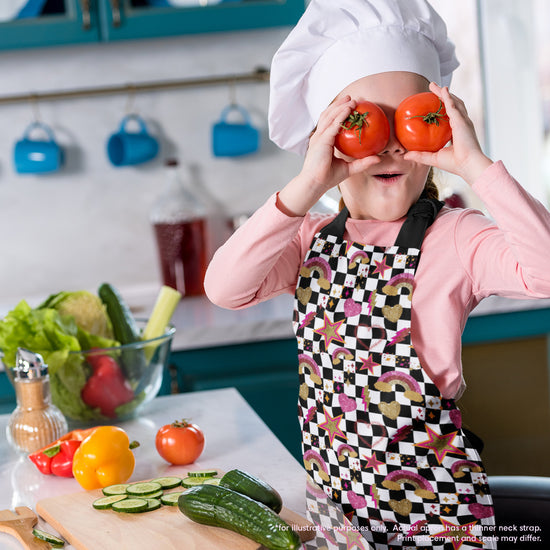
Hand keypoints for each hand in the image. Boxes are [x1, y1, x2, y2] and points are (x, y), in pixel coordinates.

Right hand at [278, 96, 380, 215]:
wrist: (315, 184)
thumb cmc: (328, 178)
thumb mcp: (349, 168)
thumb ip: (362, 163)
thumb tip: (378, 158)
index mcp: (322, 142)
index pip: (330, 123)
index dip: (339, 113)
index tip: (351, 107)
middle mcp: (319, 137)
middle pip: (328, 115)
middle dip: (339, 105)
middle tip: (352, 98)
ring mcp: (319, 137)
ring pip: (329, 116)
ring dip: (340, 106)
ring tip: (351, 100)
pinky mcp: (321, 140)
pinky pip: (333, 124)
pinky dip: (341, 115)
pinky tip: (349, 109)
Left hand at [404, 82, 491, 184]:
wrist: (467, 165)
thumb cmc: (454, 164)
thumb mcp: (433, 158)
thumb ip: (419, 155)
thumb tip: (405, 155)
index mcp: (457, 132)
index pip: (450, 117)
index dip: (444, 109)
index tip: (434, 105)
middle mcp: (462, 124)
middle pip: (452, 105)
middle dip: (443, 96)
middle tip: (433, 88)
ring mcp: (463, 121)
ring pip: (453, 102)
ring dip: (444, 93)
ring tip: (435, 86)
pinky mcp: (461, 121)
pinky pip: (453, 106)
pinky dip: (448, 97)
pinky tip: (442, 90)